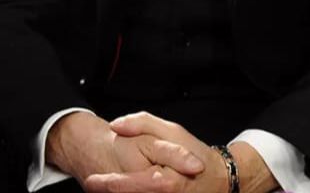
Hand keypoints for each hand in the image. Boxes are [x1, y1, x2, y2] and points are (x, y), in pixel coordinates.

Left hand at [87, 113, 278, 192]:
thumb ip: (142, 123)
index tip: (92, 181)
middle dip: (111, 191)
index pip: (129, 185)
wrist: (218, 180)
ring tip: (110, 186)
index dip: (109, 183)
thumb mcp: (172, 131)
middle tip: (96, 184)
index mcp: (165, 182)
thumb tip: (116, 126)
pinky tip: (130, 187)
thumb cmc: (194, 155)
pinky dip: (133, 192)